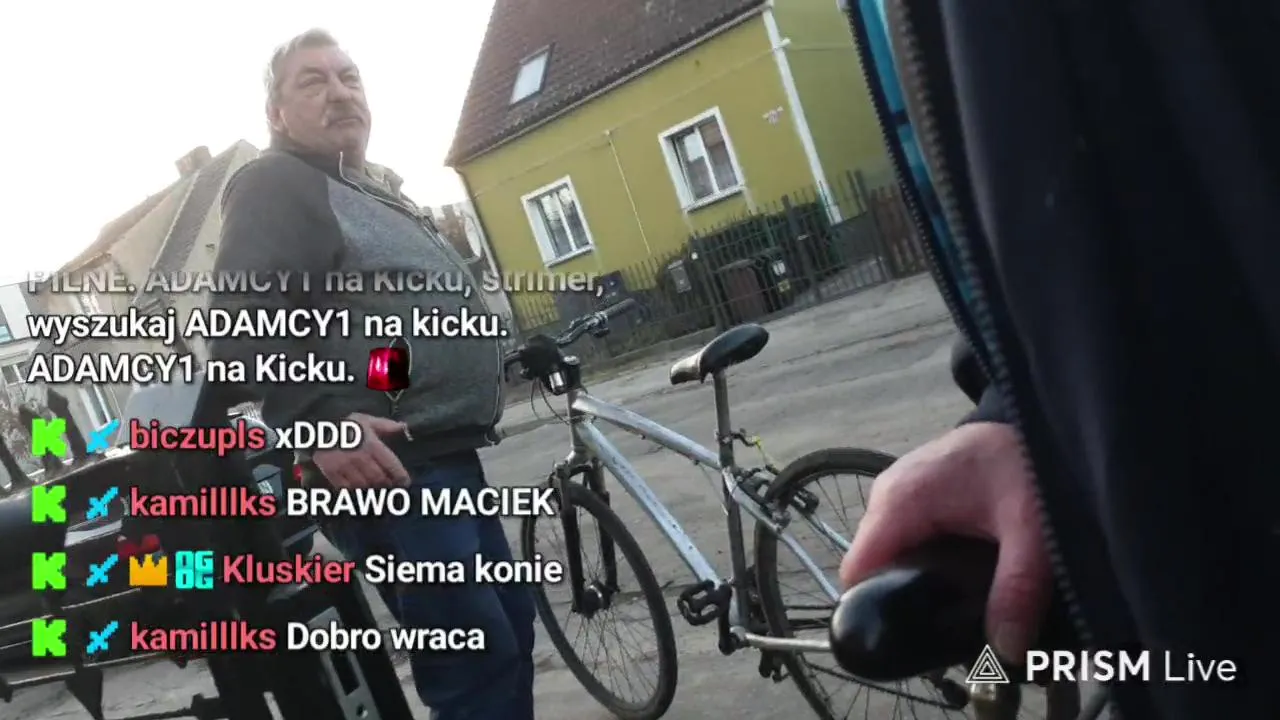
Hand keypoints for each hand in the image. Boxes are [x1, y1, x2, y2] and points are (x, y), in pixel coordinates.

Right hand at [311, 413, 410, 487]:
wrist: (317, 428)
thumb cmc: (345, 424)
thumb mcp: (366, 420)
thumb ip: (386, 425)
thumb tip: (404, 427)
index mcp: (372, 444)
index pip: (392, 466)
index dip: (401, 477)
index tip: (404, 482)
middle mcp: (360, 457)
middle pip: (379, 480)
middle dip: (386, 484)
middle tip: (389, 484)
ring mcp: (345, 467)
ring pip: (364, 486)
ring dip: (371, 487)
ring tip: (374, 485)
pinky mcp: (332, 473)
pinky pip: (347, 488)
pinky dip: (354, 490)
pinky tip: (357, 485)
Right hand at [838, 422, 1051, 659]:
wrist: (1034, 422)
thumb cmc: (1025, 463)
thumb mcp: (1030, 530)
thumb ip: (1018, 589)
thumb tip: (1006, 648)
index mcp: (900, 501)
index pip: (858, 571)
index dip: (876, 609)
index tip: (911, 638)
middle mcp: (887, 495)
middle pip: (874, 567)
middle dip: (906, 597)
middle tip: (952, 624)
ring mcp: (896, 491)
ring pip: (890, 553)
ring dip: (918, 578)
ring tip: (960, 599)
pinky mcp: (912, 493)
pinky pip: (904, 537)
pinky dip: (926, 558)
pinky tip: (959, 569)